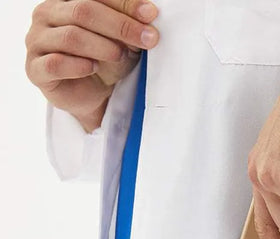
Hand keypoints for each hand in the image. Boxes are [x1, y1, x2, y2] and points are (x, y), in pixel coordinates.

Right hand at [25, 0, 159, 131]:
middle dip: (120, 25)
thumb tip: (149, 15)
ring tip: (120, 55)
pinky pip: (55, 64)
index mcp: (67, 0)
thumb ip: (129, 26)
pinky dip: (77, 66)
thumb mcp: (123, 41)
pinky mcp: (36, 69)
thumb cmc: (104, 61)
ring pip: (71, 36)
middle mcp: (47, 14)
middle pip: (83, 11)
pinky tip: (92, 67)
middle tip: (146, 39)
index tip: (151, 15)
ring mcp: (37, 41)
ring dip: (102, 46)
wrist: (92, 96)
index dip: (125, 4)